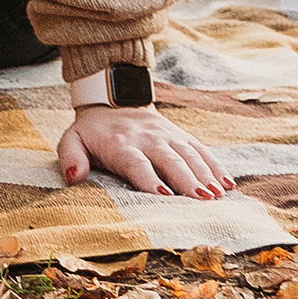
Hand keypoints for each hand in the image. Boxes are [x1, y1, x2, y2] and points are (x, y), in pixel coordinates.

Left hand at [58, 105, 233, 199]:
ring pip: (189, 155)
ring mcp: (168, 136)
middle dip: (186, 180)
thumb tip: (73, 178)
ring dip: (205, 175)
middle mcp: (148, 140)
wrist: (114, 99)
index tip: (163, 196)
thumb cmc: (92, 131)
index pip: (137, 163)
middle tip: (202, 199)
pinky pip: (201, 150)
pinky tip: (227, 183)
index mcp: (121, 144)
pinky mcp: (181, 136)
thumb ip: (70, 157)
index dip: (149, 179)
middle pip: (170, 160)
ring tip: (217, 195)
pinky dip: (215, 166)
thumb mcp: (72, 139)